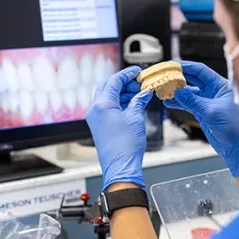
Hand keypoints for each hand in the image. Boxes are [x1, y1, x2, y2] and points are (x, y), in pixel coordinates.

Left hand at [86, 66, 152, 190]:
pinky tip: (131, 104)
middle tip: (139, 84)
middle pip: (108, 87)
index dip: (127, 74)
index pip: (114, 81)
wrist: (120, 166)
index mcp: (102, 104)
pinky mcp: (98, 126)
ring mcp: (95, 118)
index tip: (137, 72)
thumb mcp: (135, 118)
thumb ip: (138, 101)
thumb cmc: (126, 145)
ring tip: (138, 95)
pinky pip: (107, 108)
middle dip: (124, 84)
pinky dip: (118, 104)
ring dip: (122, 94)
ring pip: (107, 98)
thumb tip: (144, 93)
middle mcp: (95, 109)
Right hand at [164, 61, 238, 176]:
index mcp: (219, 85)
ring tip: (163, 91)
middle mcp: (212, 91)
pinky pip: (187, 104)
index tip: (172, 65)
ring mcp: (205, 101)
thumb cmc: (230, 126)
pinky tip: (168, 102)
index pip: (200, 71)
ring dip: (176, 92)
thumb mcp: (210, 111)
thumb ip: (192, 101)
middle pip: (192, 80)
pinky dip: (177, 103)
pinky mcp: (201, 111)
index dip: (186, 67)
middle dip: (179, 78)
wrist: (235, 145)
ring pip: (188, 92)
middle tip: (165, 76)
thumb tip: (177, 91)